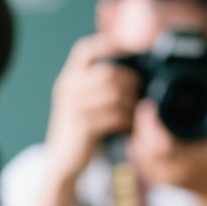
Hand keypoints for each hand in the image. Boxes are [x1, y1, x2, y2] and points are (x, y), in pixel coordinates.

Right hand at [45, 34, 138, 182]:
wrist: (65, 161)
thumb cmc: (84, 130)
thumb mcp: (87, 103)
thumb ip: (101, 85)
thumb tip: (136, 72)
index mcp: (69, 79)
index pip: (85, 51)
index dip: (108, 44)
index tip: (131, 48)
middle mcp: (67, 88)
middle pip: (108, 72)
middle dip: (130, 81)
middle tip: (141, 92)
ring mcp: (73, 106)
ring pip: (113, 93)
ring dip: (131, 102)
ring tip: (135, 111)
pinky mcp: (82, 125)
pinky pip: (114, 115)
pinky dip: (127, 120)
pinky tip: (129, 125)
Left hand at [128, 78, 206, 202]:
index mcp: (192, 161)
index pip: (161, 145)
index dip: (148, 124)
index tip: (148, 105)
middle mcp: (176, 173)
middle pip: (144, 149)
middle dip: (140, 127)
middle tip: (145, 108)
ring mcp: (165, 179)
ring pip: (138, 157)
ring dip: (137, 137)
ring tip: (144, 120)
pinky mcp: (158, 181)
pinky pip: (139, 164)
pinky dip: (137, 149)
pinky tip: (142, 136)